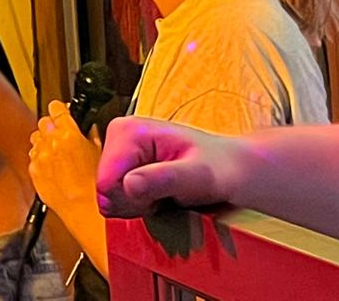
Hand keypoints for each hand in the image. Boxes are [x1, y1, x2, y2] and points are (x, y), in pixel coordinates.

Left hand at [29, 100, 101, 217]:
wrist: (85, 211)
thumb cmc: (96, 187)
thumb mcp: (101, 153)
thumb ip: (92, 134)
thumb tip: (89, 127)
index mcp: (68, 133)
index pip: (56, 108)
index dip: (60, 110)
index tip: (62, 112)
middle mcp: (50, 142)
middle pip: (44, 122)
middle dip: (52, 125)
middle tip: (62, 135)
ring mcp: (40, 158)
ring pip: (36, 139)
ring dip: (45, 142)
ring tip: (58, 153)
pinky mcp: (34, 173)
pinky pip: (33, 158)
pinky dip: (41, 159)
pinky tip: (54, 168)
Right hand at [95, 116, 243, 218]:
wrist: (231, 172)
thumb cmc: (220, 169)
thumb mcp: (198, 176)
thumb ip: (164, 179)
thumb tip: (129, 184)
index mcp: (129, 130)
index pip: (107, 182)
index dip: (135, 197)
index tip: (163, 189)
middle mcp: (119, 139)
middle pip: (107, 193)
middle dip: (136, 202)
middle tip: (168, 194)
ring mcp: (121, 156)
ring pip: (112, 201)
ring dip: (139, 207)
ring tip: (166, 195)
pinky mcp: (124, 172)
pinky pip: (118, 204)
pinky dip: (140, 208)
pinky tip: (159, 198)